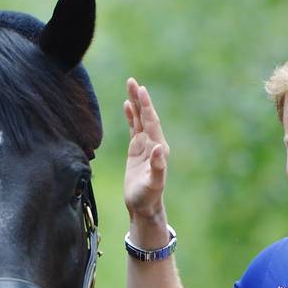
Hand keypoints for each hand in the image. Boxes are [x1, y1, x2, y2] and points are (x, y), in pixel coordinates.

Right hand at [122, 77, 169, 220]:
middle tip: (132, 81)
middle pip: (146, 116)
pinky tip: (128, 105)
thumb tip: (159, 147)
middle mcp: (154, 143)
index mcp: (159, 148)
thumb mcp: (153, 183)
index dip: (146, 106)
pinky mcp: (136, 150)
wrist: (143, 206)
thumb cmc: (148, 196)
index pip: (152, 122)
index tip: (141, 90)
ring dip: (135, 103)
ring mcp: (145, 145)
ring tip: (130, 86)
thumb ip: (158, 166)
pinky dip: (131, 116)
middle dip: (140, 99)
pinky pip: (134, 128)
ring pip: (139, 119)